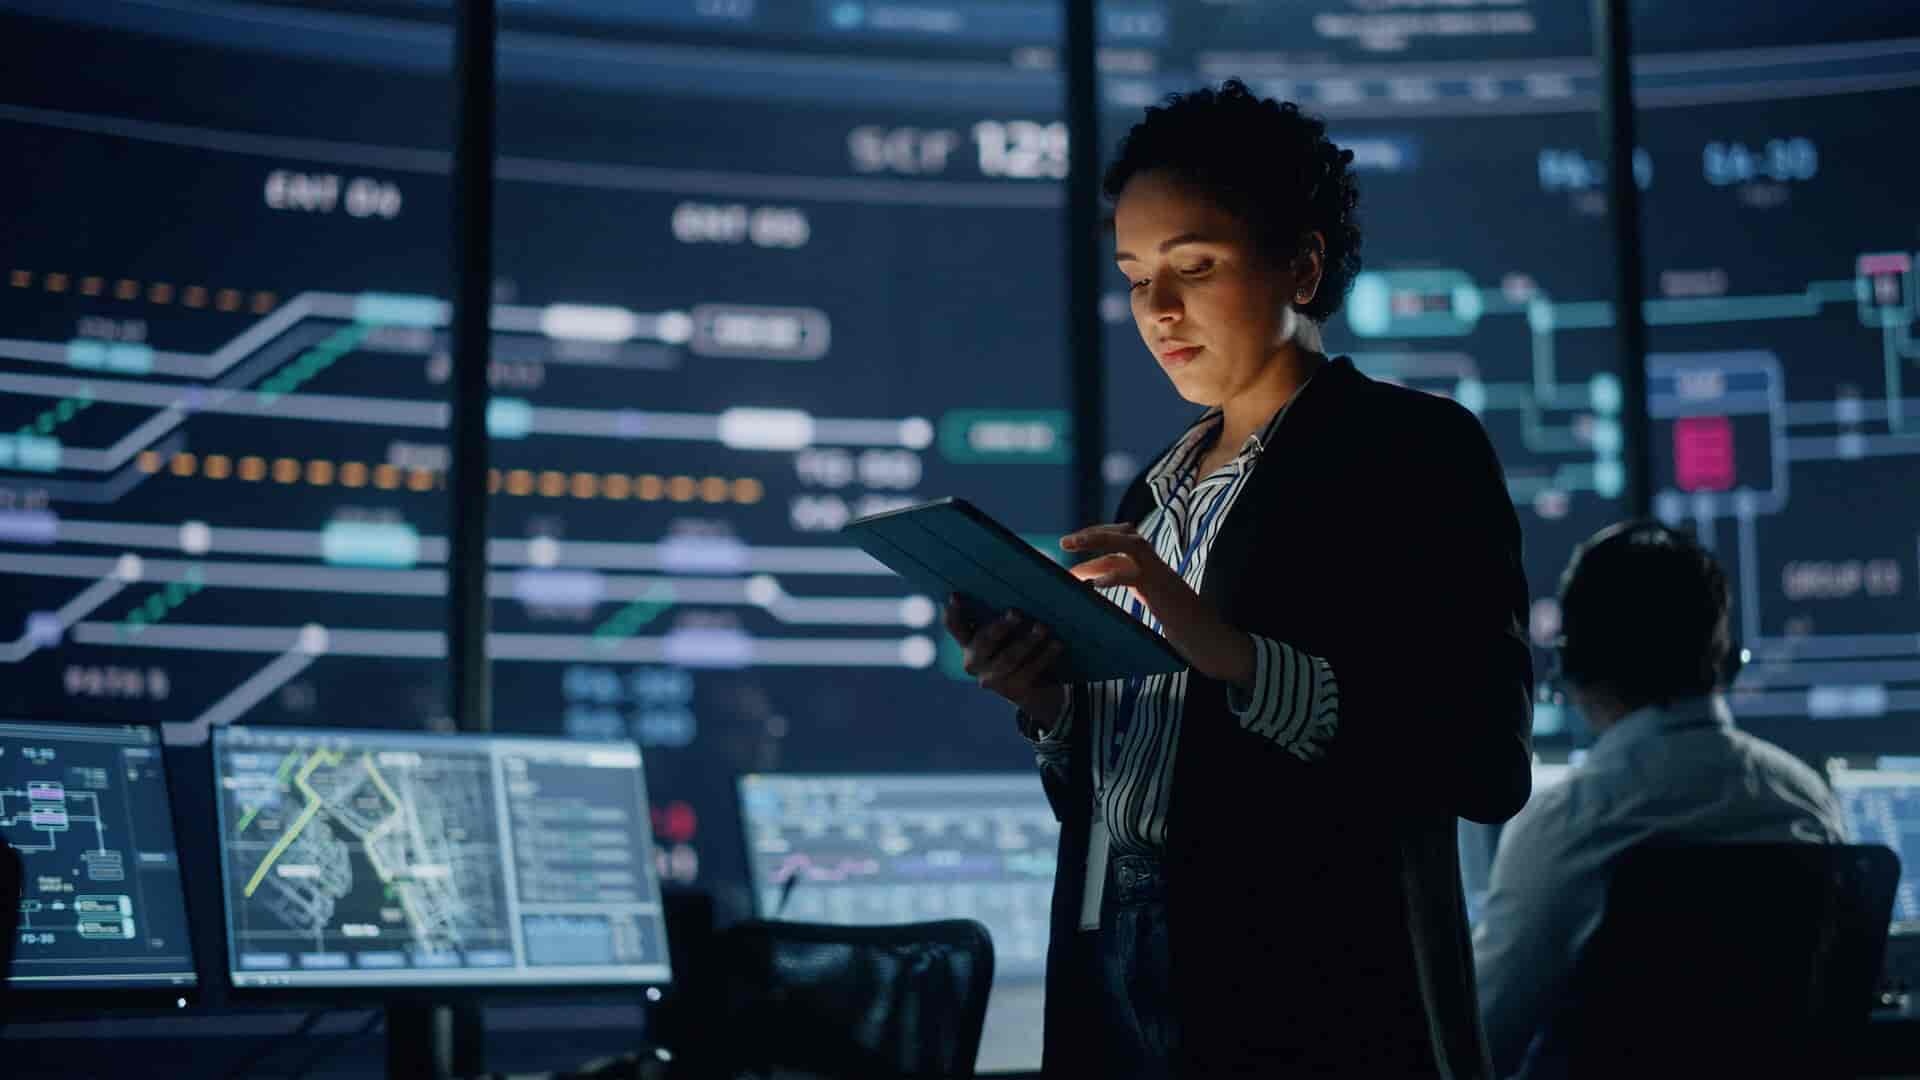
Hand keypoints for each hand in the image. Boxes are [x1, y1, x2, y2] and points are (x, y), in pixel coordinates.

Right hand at [942, 596, 1065, 722]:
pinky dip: (1044, 656)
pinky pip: (1029, 671)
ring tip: (1042, 627)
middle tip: (1016, 612)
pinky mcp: (1013, 690)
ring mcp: (992, 678)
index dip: (953, 612)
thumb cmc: (1022, 642)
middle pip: (983, 643)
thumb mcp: (1016, 626)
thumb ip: (1023, 606)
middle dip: (1000, 627)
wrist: (1036, 688)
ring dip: (1027, 642)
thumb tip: (1078, 581)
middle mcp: (974, 661)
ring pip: (1008, 659)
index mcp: (969, 640)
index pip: (955, 626)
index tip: (956, 595)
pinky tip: (1057, 644)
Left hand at [1063, 523, 1255, 687]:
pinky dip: (1112, 577)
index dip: (1101, 540)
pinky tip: (1094, 585)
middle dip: (1094, 533)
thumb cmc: (1189, 634)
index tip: (1076, 546)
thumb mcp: (1159, 608)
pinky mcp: (1164, 595)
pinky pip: (1135, 577)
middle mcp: (1160, 568)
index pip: (1126, 544)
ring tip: (1071, 545)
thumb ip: (1140, 594)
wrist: (1218, 647)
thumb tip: (1107, 592)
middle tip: (1065, 541)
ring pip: (1130, 546)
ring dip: (1098, 542)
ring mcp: (1163, 579)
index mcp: (1157, 571)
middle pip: (1126, 536)